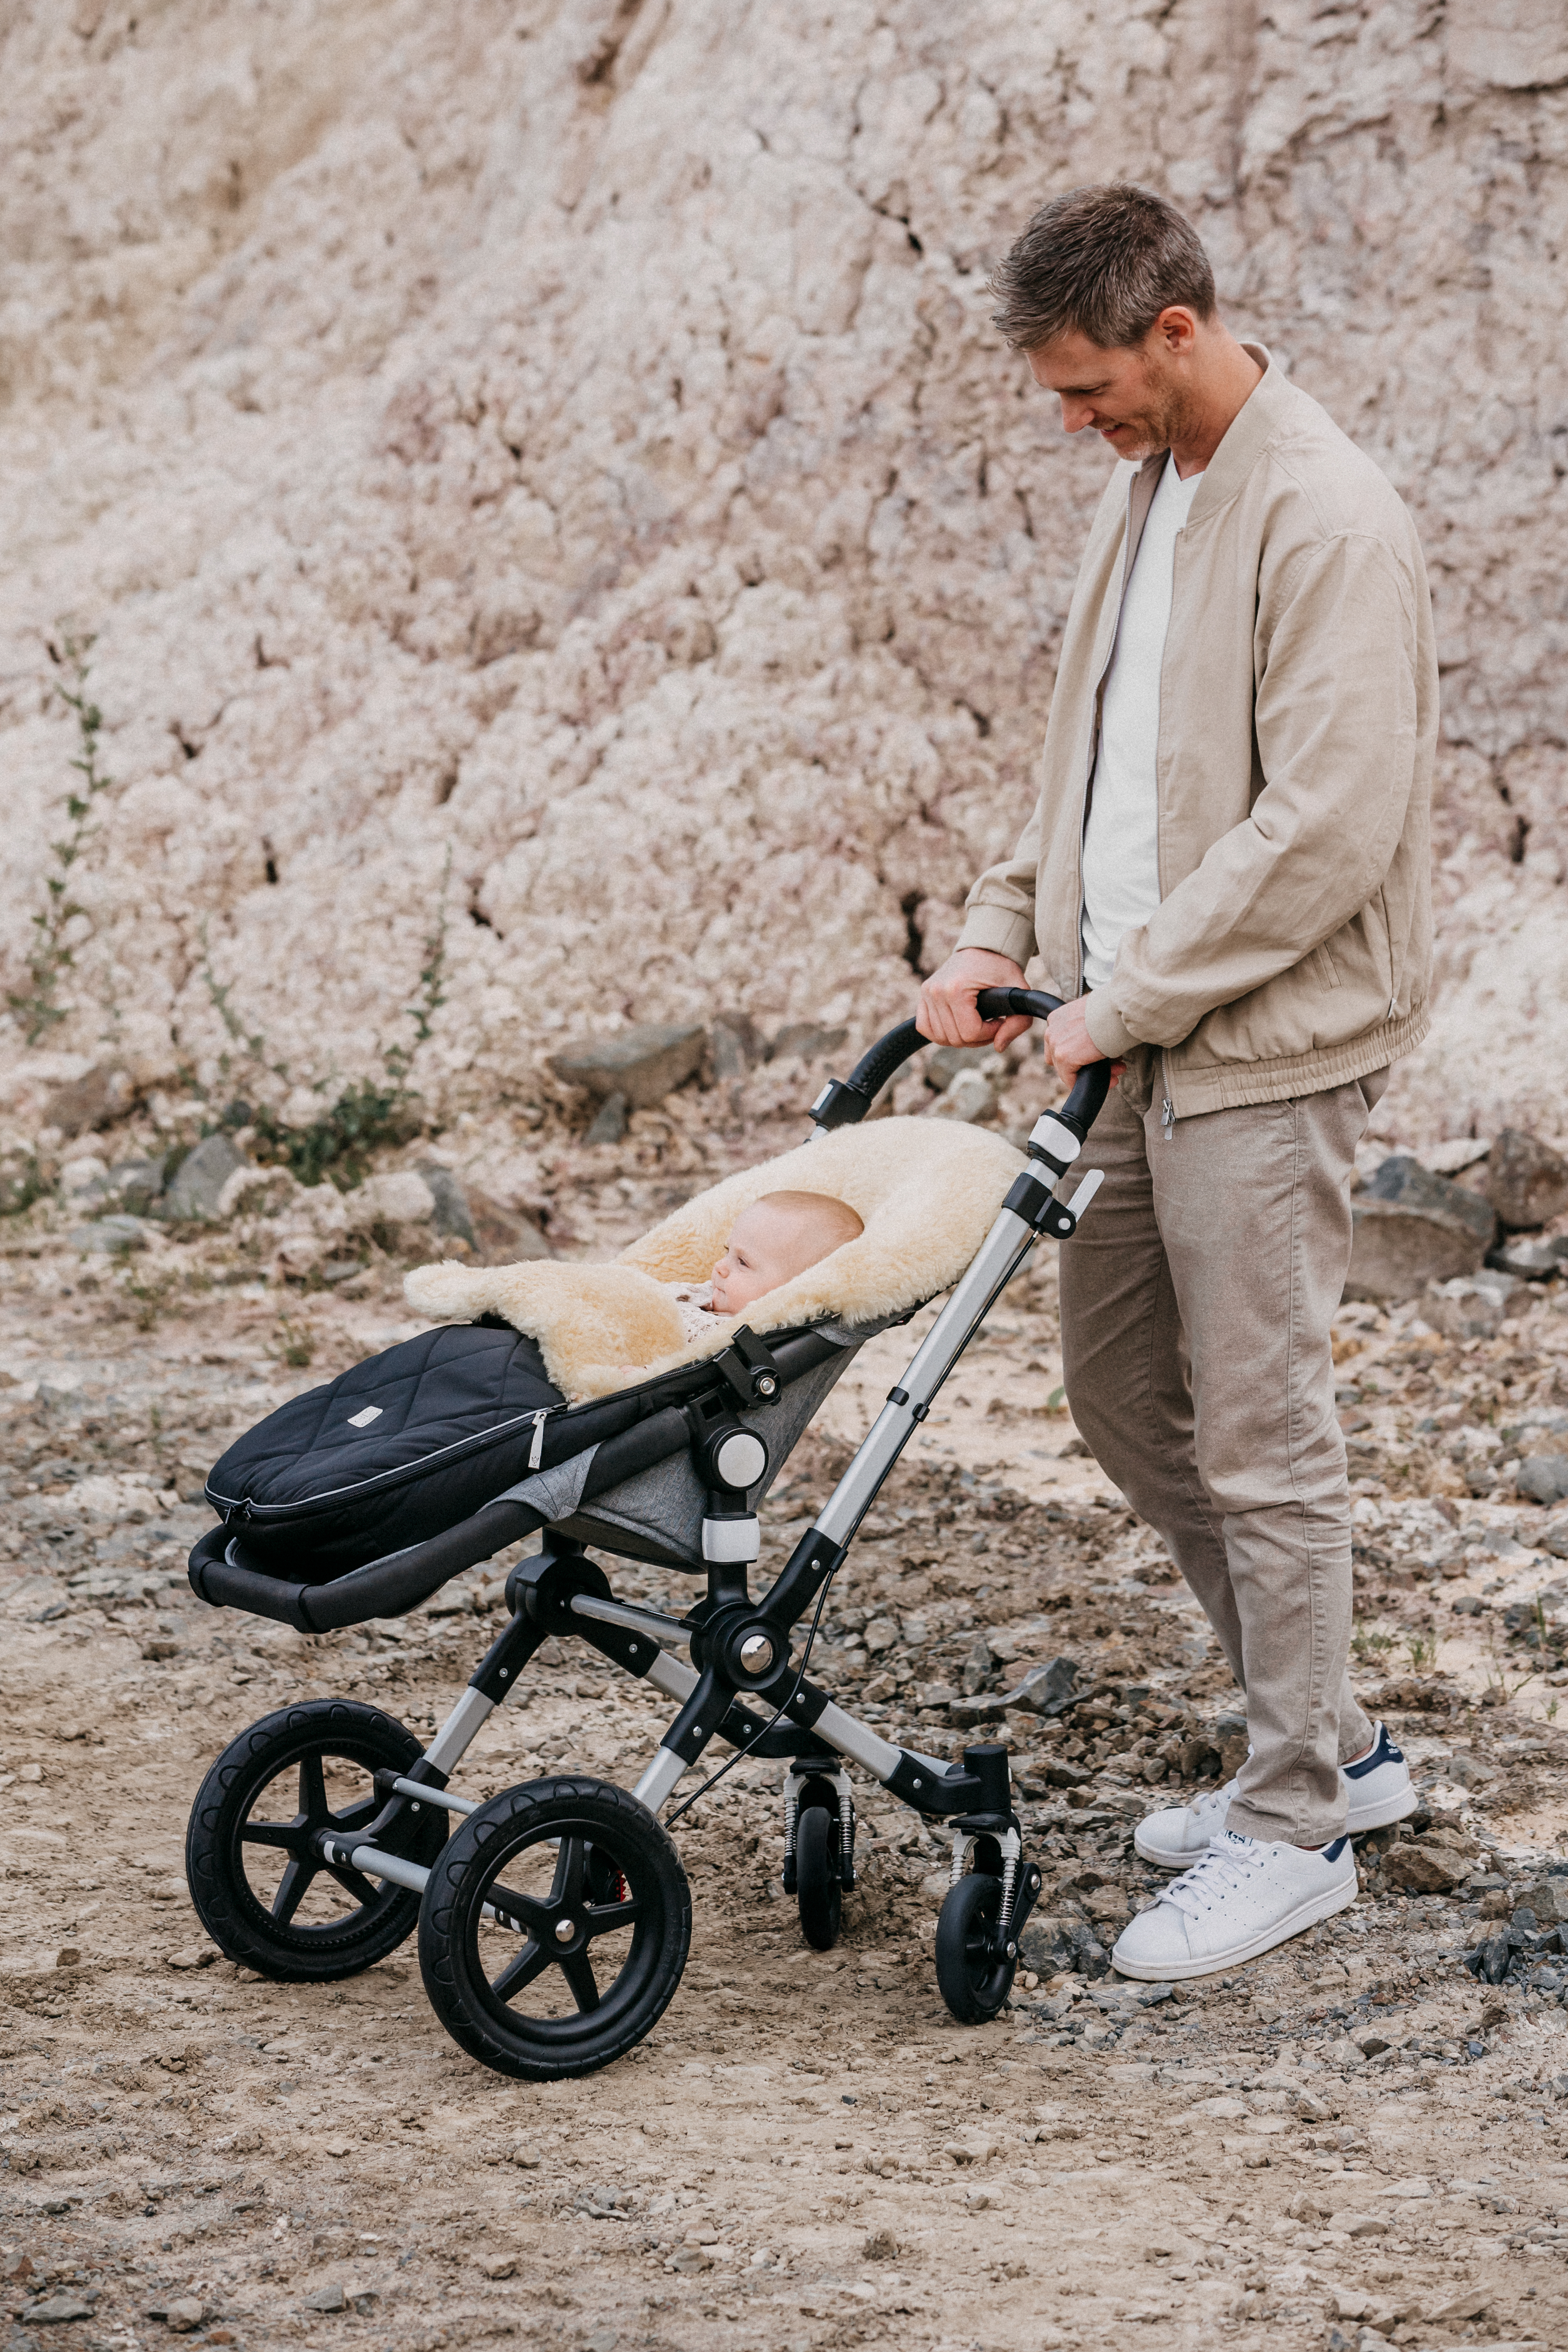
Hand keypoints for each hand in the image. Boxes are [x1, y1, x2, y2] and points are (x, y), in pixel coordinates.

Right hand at [916, 948, 1031, 1050]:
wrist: (984, 948)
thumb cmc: (1001, 969)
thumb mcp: (1017, 992)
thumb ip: (1018, 1022)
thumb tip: (999, 1047)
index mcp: (957, 989)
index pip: (970, 1033)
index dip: (989, 1033)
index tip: (999, 1020)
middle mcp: (937, 991)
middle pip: (955, 1038)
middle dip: (978, 1037)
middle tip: (990, 1023)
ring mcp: (927, 993)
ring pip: (941, 1038)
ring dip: (961, 1037)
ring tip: (976, 1022)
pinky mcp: (924, 995)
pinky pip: (925, 1028)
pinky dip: (941, 1033)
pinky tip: (958, 1024)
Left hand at [1043, 997, 1118, 1086]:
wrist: (1117, 1009)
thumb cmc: (1111, 1009)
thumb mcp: (1093, 1016)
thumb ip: (1087, 1030)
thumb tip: (1095, 1044)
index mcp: (1058, 1018)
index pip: (1062, 1045)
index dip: (1081, 1056)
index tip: (1101, 1057)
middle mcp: (1052, 1030)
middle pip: (1064, 1060)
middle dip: (1089, 1064)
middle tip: (1114, 1065)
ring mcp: (1056, 1044)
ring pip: (1069, 1070)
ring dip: (1094, 1073)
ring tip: (1117, 1071)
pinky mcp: (1064, 1057)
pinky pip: (1071, 1079)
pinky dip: (1090, 1082)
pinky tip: (1112, 1078)